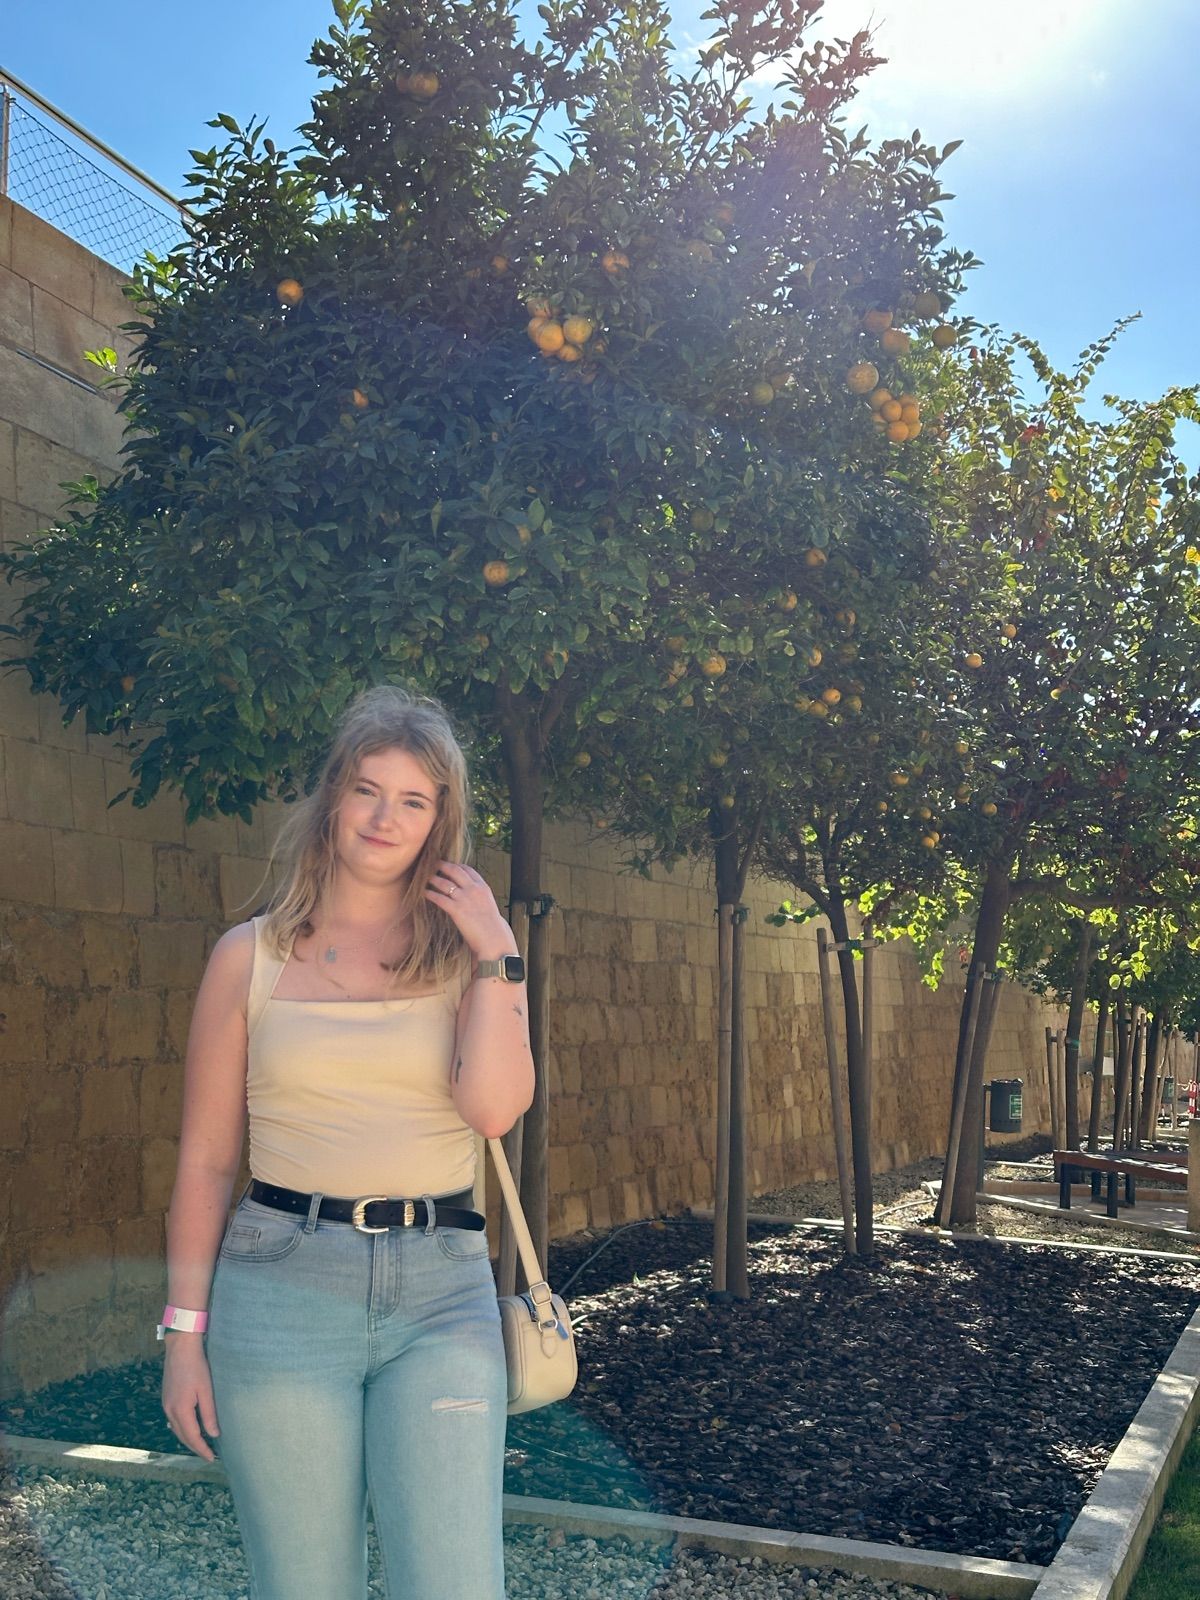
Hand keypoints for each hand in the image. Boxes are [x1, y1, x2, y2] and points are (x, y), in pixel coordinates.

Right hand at [162, 1336, 219, 1460]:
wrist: (180, 1348)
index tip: (211, 1458)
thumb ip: (209, 1414)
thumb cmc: (196, 1366)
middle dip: (194, 1447)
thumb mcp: (206, 1390)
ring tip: (200, 1444)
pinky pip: (174, 1420)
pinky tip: (190, 1427)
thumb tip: (214, 1434)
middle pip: (182, 1436)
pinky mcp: (166, 1398)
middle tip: (207, 1454)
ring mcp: (166, 1404)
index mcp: (181, 1410)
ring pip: (176, 1429)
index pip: (192, 1436)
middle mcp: (170, 1410)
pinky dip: (182, 1428)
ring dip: (187, 1438)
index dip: (202, 1449)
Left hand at [424, 861, 514, 957]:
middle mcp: (474, 889)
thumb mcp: (489, 906)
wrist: (494, 939)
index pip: (468, 870)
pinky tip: (424, 893)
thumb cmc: (494, 927)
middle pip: (455, 870)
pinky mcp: (456, 910)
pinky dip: (430, 894)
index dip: (457, 865)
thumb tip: (473, 899)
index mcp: (483, 888)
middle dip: (443, 866)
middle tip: (434, 864)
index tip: (450, 865)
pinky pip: (439, 898)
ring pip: (444, 883)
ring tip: (426, 878)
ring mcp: (464, 899)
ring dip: (434, 879)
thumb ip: (480, 899)